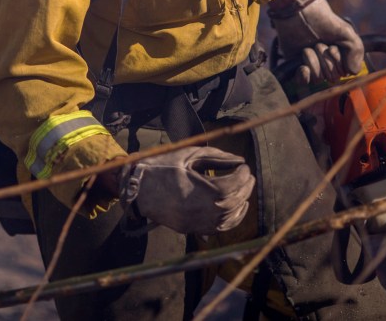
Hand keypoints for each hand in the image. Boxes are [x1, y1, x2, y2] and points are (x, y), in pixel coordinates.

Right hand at [119, 146, 254, 234]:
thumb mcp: (188, 156)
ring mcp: (195, 223)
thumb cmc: (162, 167)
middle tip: (248, 176)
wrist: (136, 189)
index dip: (242, 176)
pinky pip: (218, 229)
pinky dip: (231, 220)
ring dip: (241, 205)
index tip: (244, 166)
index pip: (231, 186)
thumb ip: (216, 157)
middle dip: (245, 188)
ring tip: (245, 190)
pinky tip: (236, 208)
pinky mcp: (191, 229)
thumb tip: (239, 160)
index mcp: (198, 190)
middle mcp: (199, 210)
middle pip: (233, 203)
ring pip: (228, 220)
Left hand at [269, 0, 363, 83]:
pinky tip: (303, 66)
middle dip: (326, 60)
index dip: (339, 62)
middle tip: (320, 44)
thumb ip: (356, 51)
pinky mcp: (296, 65)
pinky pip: (303, 82)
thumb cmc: (324, 20)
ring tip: (310, 46)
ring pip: (318, 78)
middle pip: (331, 78)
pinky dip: (304, 76)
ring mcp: (312, 65)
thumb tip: (352, 72)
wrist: (300, 13)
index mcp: (340, 57)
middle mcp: (327, 63)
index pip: (344, 74)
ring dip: (313, 60)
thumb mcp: (347, 33)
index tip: (333, 47)